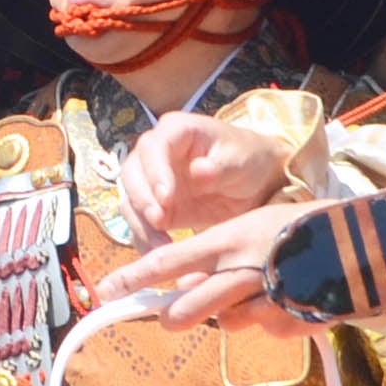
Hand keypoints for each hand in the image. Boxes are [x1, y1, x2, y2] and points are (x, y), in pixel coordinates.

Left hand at [91, 201, 325, 336]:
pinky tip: (293, 299)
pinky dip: (273, 320)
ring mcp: (264, 300)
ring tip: (263, 289)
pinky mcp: (288, 323)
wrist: (365, 244)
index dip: (133, 279)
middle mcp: (239, 272)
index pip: (166, 262)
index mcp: (226, 242)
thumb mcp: (253, 227)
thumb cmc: (301, 229)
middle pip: (184, 310)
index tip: (105, 291)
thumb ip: (218, 256)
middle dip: (173, 316)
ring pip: (224, 323)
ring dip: (233, 314)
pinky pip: (265, 331)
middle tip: (171, 314)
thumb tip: (185, 280)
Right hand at [119, 112, 297, 241]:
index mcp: (176, 131)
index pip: (154, 147)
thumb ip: (221, 167)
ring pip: (130, 201)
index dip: (155, 172)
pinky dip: (146, 240)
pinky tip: (161, 254)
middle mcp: (155, 153)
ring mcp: (150, 180)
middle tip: (160, 221)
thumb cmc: (249, 160)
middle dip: (142, 200)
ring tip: (162, 246)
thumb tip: (198, 172)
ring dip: (141, 224)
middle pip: (132, 174)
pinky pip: (139, 223)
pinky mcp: (153, 206)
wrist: (255, 181)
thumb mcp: (242, 161)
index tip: (167, 197)